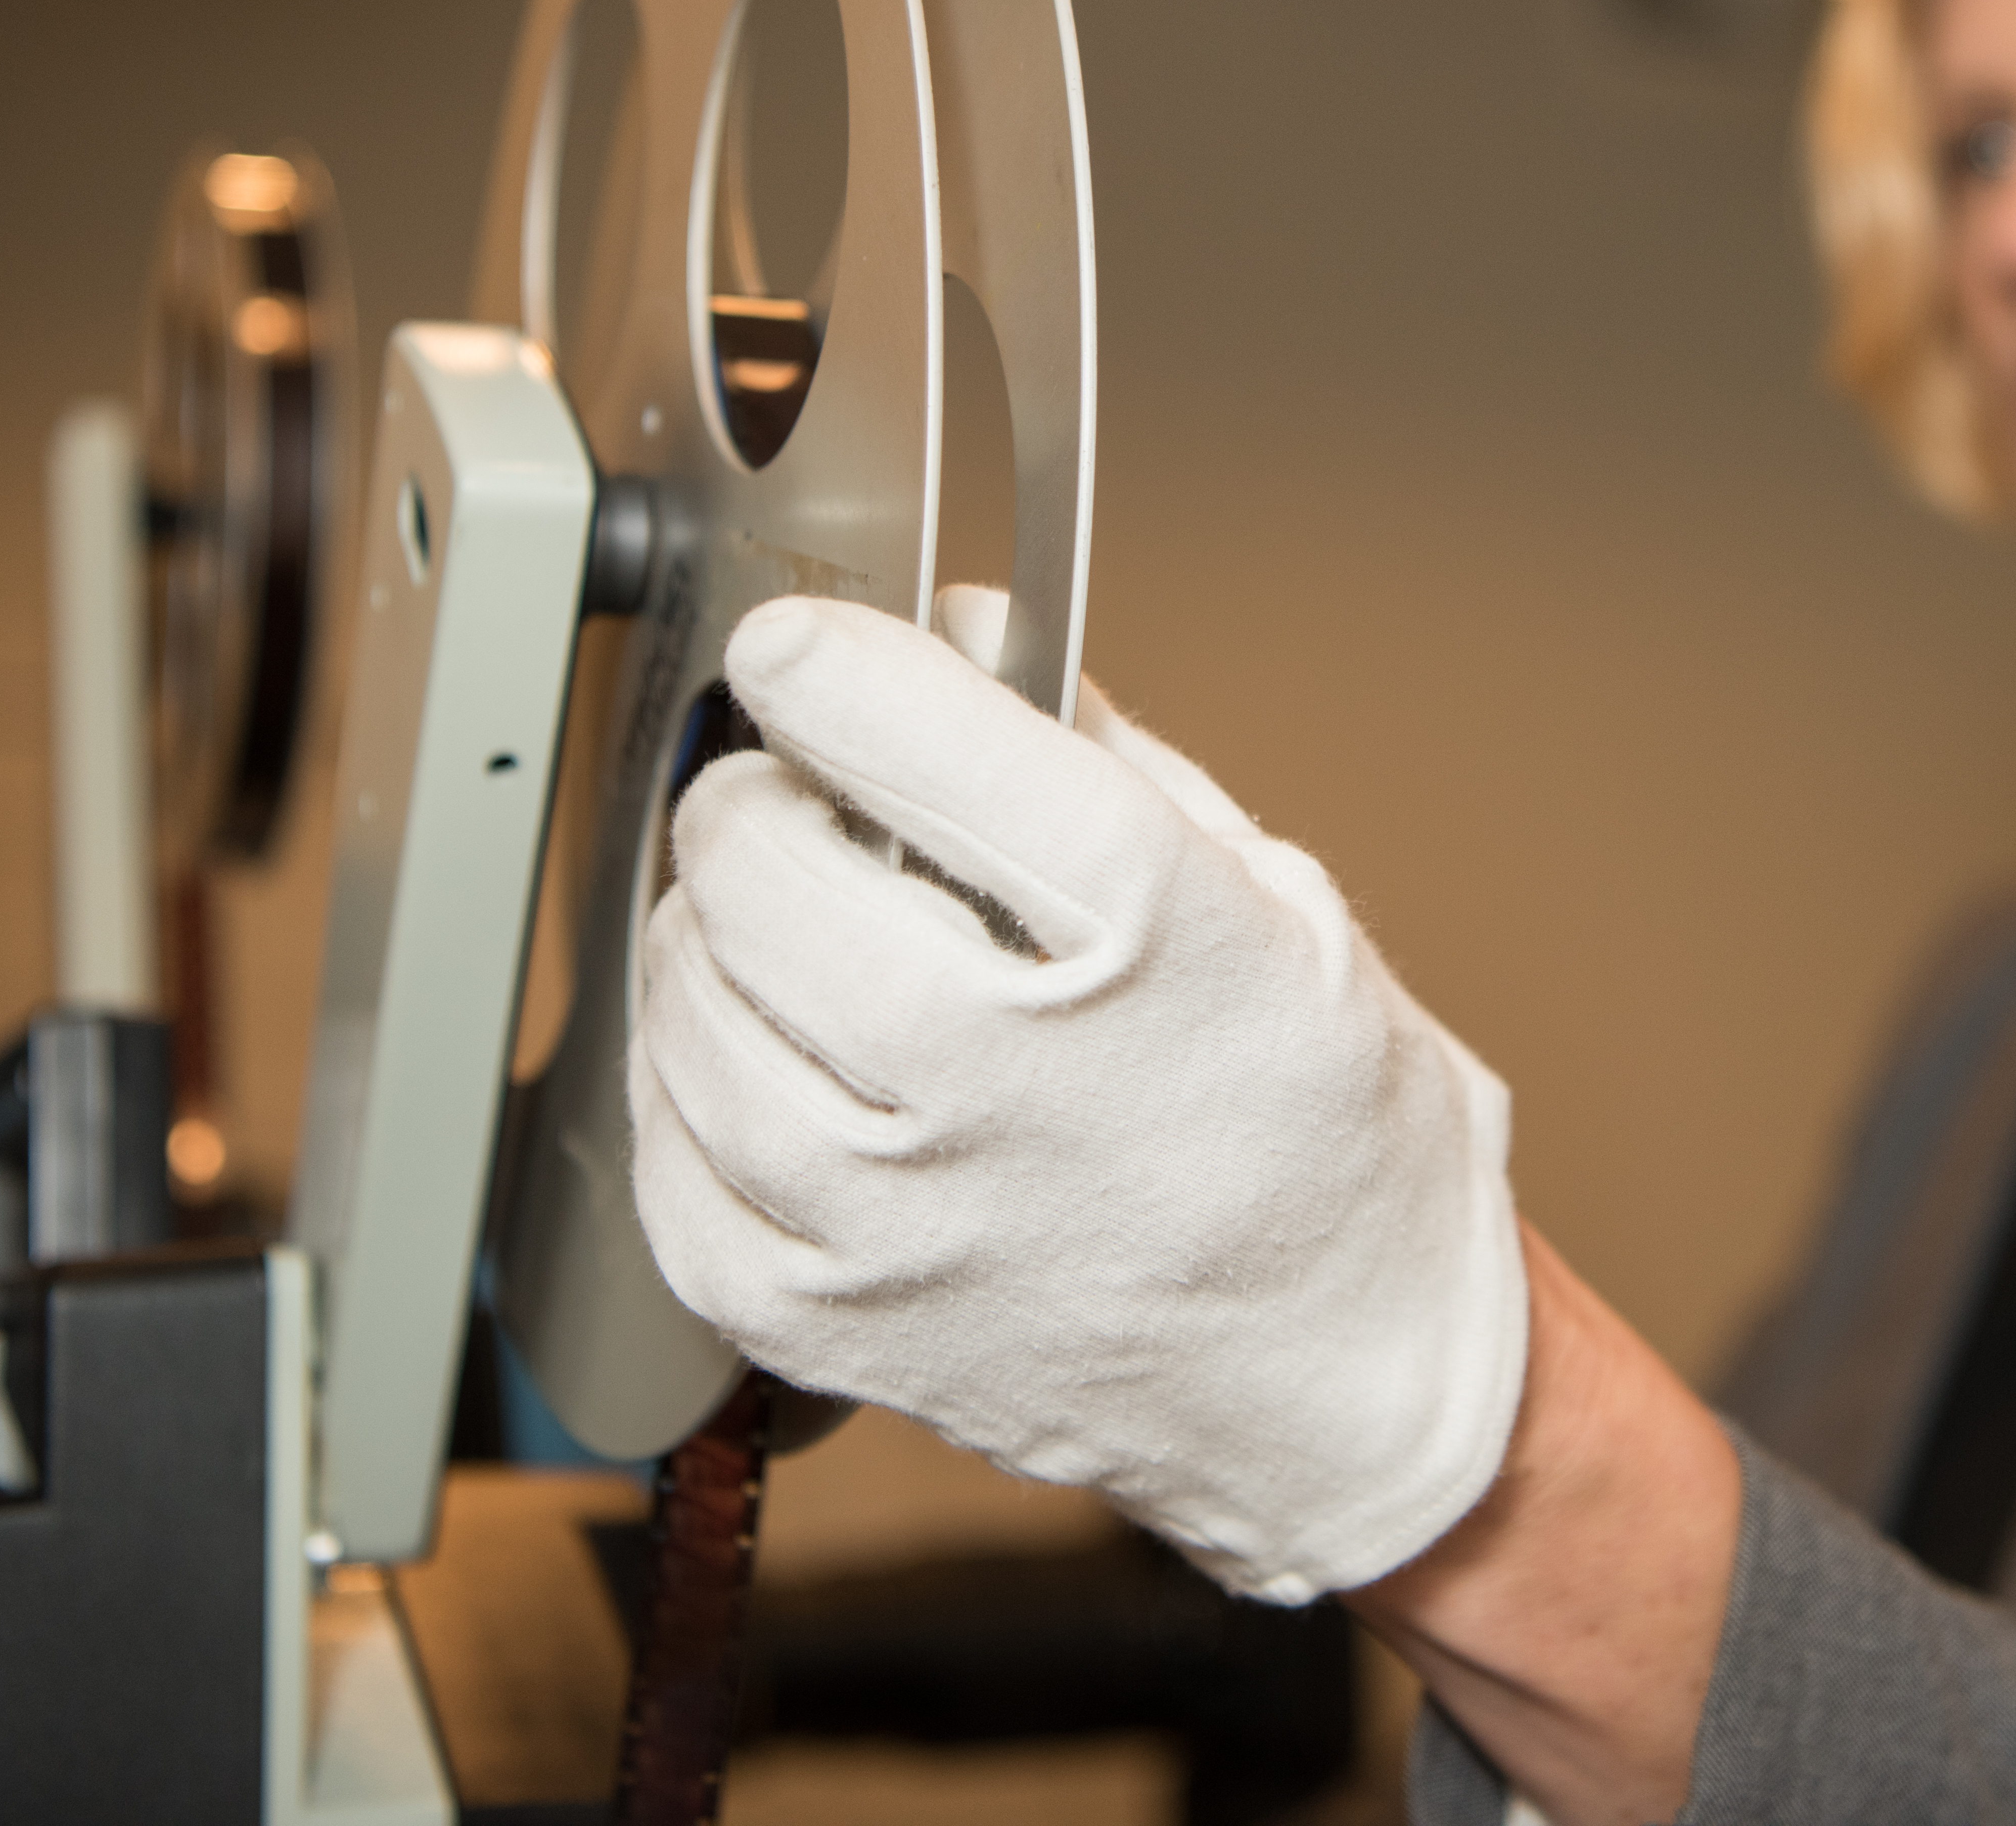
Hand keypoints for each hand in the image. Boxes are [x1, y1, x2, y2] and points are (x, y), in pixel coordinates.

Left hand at [629, 588, 1529, 1602]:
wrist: (1346, 1389)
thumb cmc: (1325, 1142)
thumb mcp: (1283, 903)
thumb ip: (1106, 755)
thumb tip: (965, 626)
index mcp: (1154, 947)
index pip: (929, 744)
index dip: (831, 667)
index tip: (801, 650)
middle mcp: (1014, 1082)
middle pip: (766, 863)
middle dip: (761, 795)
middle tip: (803, 805)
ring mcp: (906, 1217)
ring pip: (691, 998)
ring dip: (709, 932)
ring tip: (785, 931)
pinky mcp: (828, 1323)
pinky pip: (669, 1157)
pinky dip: (688, 1080)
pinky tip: (760, 1059)